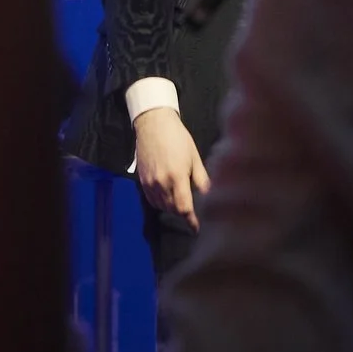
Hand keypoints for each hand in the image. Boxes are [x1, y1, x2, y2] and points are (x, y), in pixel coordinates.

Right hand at [132, 106, 208, 229]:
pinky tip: (168, 198)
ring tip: (182, 203)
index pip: (184, 208)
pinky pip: (152, 200)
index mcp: (177, 177)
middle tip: (193, 211)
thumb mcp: (194, 157)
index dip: (191, 220)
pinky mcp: (142, 180)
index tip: (197, 228)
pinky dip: (161, 203)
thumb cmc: (178, 138)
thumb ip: (201, 179)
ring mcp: (150, 183)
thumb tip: (210, 196)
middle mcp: (161, 183)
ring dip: (173, 208)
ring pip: (162, 206)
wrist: (153, 123)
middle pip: (173, 209)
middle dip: (184, 213)